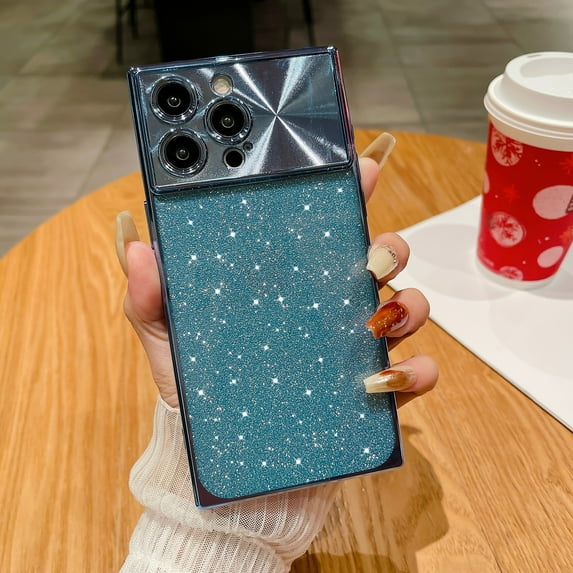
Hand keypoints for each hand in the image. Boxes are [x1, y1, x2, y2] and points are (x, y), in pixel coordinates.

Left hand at [117, 157, 437, 407]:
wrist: (222, 457)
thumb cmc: (201, 389)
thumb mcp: (168, 338)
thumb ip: (150, 295)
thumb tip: (136, 246)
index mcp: (291, 283)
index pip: (327, 227)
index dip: (351, 192)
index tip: (361, 170)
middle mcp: (330, 307)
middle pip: (383, 258)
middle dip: (390, 246)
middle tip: (368, 258)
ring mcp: (358, 347)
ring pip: (411, 306)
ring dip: (409, 304)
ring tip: (375, 322)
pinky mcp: (375, 390)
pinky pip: (417, 373)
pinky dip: (415, 371)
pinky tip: (382, 380)